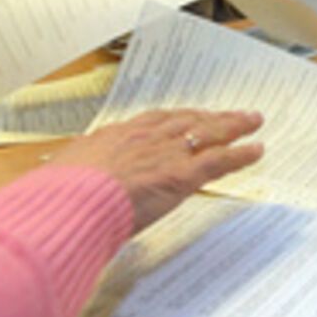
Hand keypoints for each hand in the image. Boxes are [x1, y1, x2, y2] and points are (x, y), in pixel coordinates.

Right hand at [53, 109, 263, 231]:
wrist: (68, 203)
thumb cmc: (60, 195)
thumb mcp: (65, 175)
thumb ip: (79, 174)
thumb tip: (71, 182)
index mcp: (116, 136)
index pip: (155, 121)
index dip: (178, 118)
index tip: (190, 115)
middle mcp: (145, 138)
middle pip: (187, 121)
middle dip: (212, 116)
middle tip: (232, 113)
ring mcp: (165, 154)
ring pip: (208, 133)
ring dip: (234, 126)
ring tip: (252, 121)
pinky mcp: (181, 174)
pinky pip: (220, 159)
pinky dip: (241, 154)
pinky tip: (257, 150)